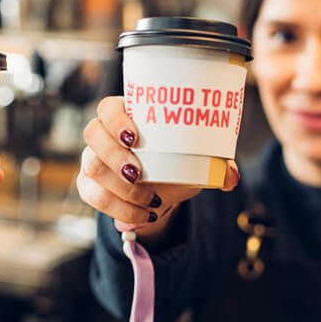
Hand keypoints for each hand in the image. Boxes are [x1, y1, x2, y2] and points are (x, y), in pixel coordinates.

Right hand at [76, 96, 237, 239]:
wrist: (161, 192)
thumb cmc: (176, 164)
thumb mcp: (196, 161)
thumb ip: (216, 165)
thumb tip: (231, 176)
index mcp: (127, 116)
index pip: (108, 107)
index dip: (116, 119)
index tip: (135, 137)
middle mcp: (104, 134)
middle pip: (93, 134)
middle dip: (114, 156)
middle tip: (139, 173)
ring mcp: (93, 159)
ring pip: (92, 168)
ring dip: (121, 188)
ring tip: (151, 199)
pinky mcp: (89, 185)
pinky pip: (92, 196)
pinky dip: (118, 208)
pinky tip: (142, 214)